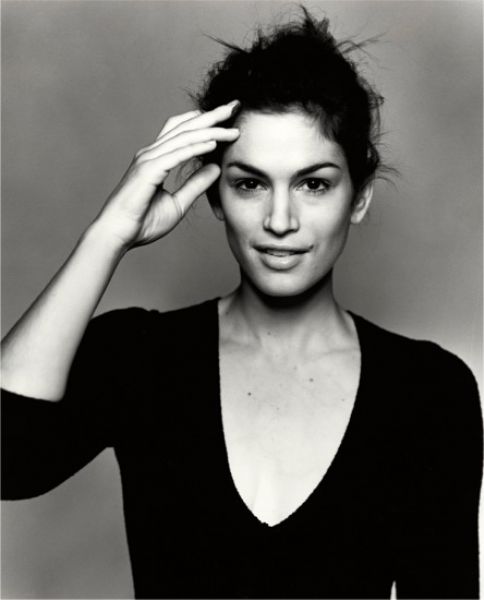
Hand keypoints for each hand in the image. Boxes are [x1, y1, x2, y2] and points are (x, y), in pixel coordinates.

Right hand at [92, 100, 239, 249]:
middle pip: (185, 127)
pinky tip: (214, 144)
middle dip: (211, 116)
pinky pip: (178, 154)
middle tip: (234, 106)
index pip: (181, 131)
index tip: (226, 117)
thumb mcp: (178, 203)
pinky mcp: (149, 170)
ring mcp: (148, 160)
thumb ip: (196, 184)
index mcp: (156, 159)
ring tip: (232, 128)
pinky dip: (196, 147)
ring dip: (210, 131)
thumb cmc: (143, 222)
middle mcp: (151, 154)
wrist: (118, 234)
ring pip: (184, 138)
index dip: (203, 121)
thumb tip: (216, 167)